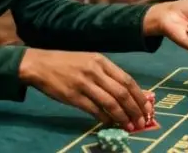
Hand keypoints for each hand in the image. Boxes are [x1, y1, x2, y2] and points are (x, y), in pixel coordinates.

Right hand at [19, 49, 151, 129]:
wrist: (40, 64)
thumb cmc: (66, 63)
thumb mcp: (88, 61)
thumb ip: (106, 74)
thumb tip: (126, 93)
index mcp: (100, 61)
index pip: (127, 79)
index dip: (139, 96)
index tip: (147, 108)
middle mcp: (94, 71)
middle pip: (121, 92)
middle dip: (135, 109)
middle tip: (141, 122)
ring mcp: (83, 83)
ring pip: (110, 103)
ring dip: (123, 117)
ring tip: (130, 126)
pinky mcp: (73, 96)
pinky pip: (94, 110)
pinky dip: (105, 118)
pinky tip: (110, 123)